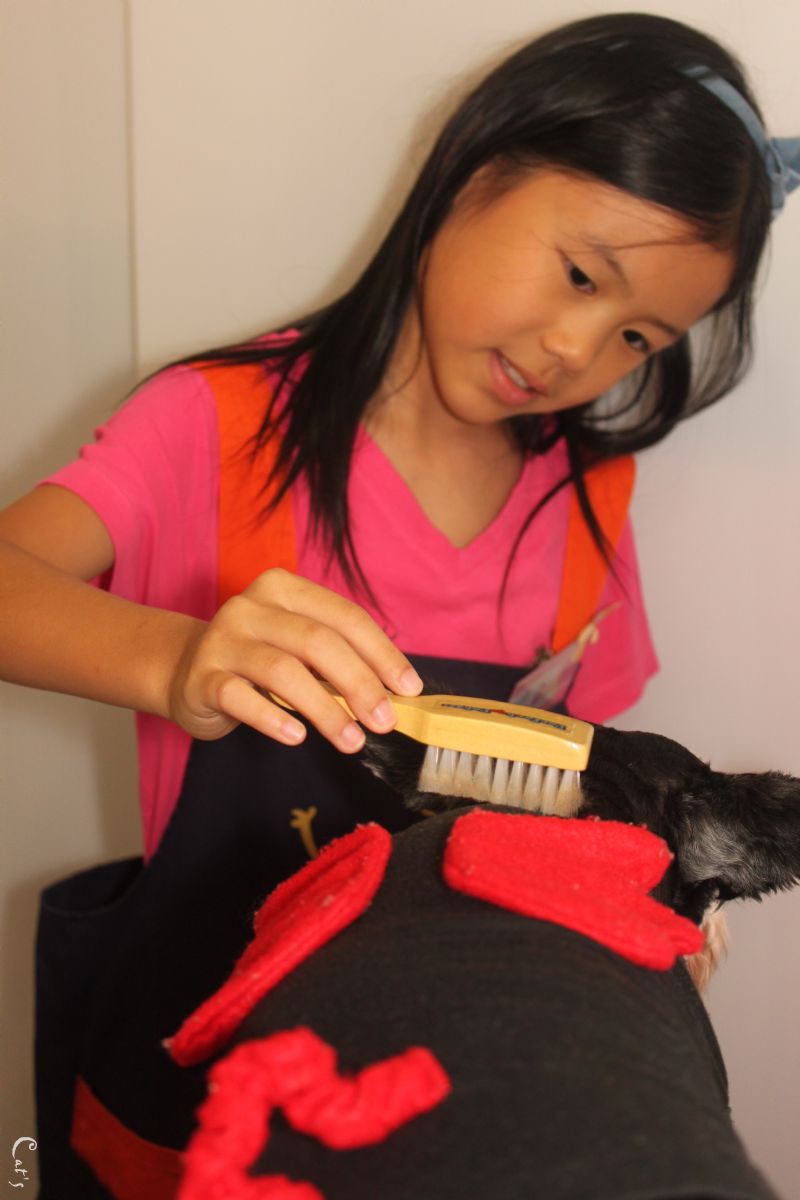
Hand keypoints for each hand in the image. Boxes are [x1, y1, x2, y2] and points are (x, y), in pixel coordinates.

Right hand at [167, 569, 422, 749]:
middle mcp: (251, 606)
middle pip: (317, 641)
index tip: (409, 689)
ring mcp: (222, 639)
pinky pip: (240, 697)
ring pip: (283, 671)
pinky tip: (298, 737)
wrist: (184, 672)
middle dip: (359, 684)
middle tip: (385, 722)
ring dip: (325, 710)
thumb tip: (394, 694)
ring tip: (352, 741)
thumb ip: (338, 660)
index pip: (344, 616)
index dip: (382, 653)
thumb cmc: (257, 660)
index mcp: (284, 589)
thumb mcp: (297, 648)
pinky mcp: (201, 677)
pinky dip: (273, 718)